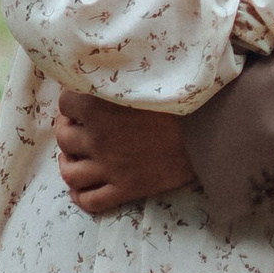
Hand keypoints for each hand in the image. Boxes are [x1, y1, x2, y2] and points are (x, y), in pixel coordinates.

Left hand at [55, 89, 197, 214]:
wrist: (210, 130)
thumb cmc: (180, 98)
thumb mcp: (142, 80)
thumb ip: (115, 77)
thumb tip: (98, 72)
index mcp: (100, 107)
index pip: (65, 103)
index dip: (71, 101)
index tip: (81, 101)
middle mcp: (99, 139)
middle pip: (64, 138)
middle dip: (68, 131)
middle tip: (80, 127)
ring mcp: (111, 168)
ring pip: (71, 173)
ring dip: (69, 164)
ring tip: (77, 157)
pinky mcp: (127, 189)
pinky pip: (91, 201)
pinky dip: (81, 196)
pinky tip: (83, 189)